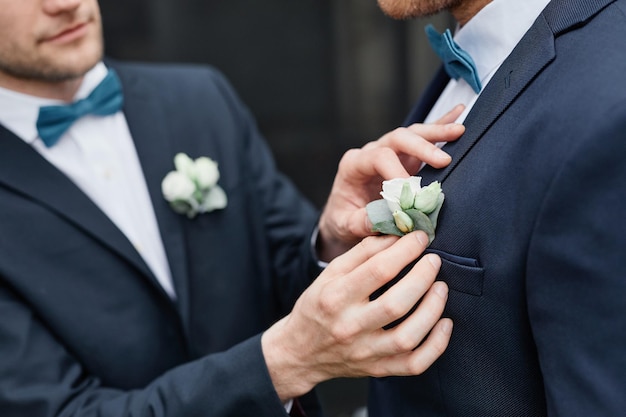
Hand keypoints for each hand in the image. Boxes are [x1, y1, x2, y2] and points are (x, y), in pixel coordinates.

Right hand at [262, 231, 451, 400]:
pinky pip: (414, 364)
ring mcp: (365, 352)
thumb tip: (397, 235)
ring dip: (432, 309)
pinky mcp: (378, 369)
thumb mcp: (330, 273)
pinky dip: (436, 345)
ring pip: (408, 336)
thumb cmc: (318, 305)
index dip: (405, 250)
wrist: (301, 352)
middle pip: (396, 304)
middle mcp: (350, 326)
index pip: (377, 270)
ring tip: (441, 287)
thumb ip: (363, 252)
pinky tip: (445, 323)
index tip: (420, 238)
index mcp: (335, 297)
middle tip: (434, 261)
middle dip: (422, 277)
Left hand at [317, 105, 464, 260]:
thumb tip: (381, 217)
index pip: (379, 157)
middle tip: (444, 160)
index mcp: (354, 164)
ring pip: (413, 134)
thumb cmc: (343, 219)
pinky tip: (458, 114)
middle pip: (398, 138)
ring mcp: (389, 151)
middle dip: (422, 147)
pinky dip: (440, 126)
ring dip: (437, 132)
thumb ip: (360, 222)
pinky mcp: (405, 158)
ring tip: (460, 131)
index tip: (414, 193)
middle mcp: (372, 152)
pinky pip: (422, 137)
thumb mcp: (345, 224)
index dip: (398, 173)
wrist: (344, 217)